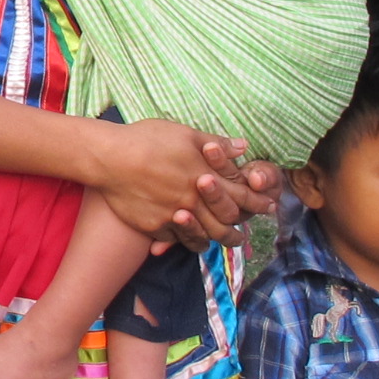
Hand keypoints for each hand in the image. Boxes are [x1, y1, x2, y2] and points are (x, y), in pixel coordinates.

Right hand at [95, 123, 269, 244]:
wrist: (109, 158)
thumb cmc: (146, 139)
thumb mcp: (184, 134)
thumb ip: (215, 143)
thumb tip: (242, 147)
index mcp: (205, 176)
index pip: (241, 194)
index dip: (258, 201)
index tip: (270, 206)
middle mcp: (194, 200)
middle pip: (225, 223)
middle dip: (240, 231)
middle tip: (246, 236)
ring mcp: (174, 216)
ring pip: (203, 236)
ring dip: (217, 241)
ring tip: (224, 244)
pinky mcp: (154, 226)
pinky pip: (175, 240)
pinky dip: (185, 240)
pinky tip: (190, 238)